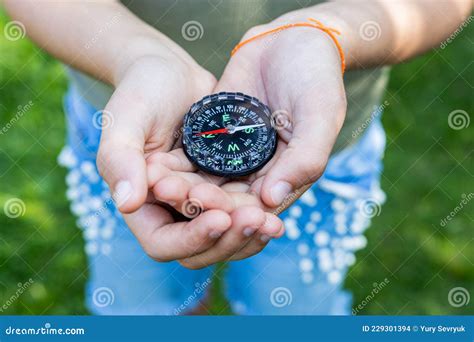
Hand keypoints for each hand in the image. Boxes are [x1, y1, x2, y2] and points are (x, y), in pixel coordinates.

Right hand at [96, 43, 282, 267]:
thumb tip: (127, 204)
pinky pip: (239, 210)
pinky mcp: (221, 186)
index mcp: (143, 204)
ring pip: (224, 236)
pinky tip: (277, 207)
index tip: (219, 218)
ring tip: (274, 221)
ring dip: (248, 234)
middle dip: (229, 240)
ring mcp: (198, 201)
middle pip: (200, 249)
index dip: (191, 239)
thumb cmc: (141, 91)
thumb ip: (120, 160)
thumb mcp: (125, 119)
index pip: (163, 243)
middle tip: (258, 221)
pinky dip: (257, 213)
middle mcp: (170, 210)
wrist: (171, 72)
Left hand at [150, 22, 346, 215]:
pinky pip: (195, 154)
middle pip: (224, 197)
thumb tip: (271, 200)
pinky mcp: (216, 136)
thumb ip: (305, 158)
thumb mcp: (320, 115)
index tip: (199, 202)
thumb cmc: (316, 76)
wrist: (292, 39)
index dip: (227, 209)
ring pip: (205, 179)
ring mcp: (235, 154)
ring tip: (153, 177)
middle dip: (195, 196)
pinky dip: (176, 160)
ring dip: (180, 182)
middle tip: (164, 190)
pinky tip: (153, 159)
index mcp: (287, 176)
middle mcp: (259, 172)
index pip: (255, 206)